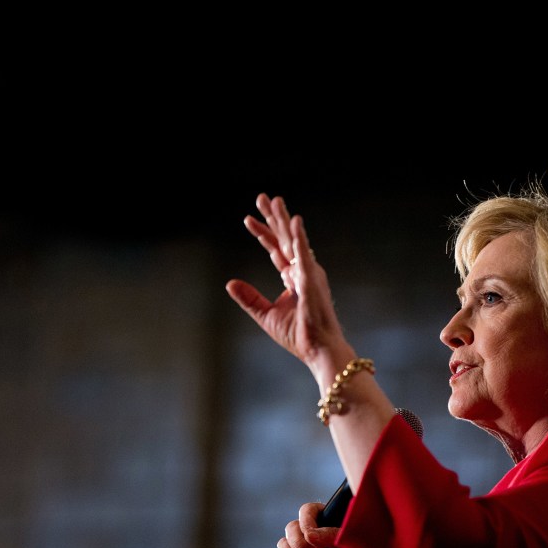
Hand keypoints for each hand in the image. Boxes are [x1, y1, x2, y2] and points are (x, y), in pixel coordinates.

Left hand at [225, 193, 346, 365]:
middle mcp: (302, 271)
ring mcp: (309, 273)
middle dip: (273, 218)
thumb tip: (230, 283)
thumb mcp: (265, 315)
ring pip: (293, 240)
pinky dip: (299, 237)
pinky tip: (294, 220)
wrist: (318, 350)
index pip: (275, 250)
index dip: (263, 233)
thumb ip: (249, 298)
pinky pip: (304, 254)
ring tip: (274, 200)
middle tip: (262, 197)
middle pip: (284, 239)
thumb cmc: (299, 336)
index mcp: (293, 278)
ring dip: (284, 220)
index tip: (248, 219)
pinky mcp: (313, 280)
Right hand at [271, 502, 377, 547]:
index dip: (306, 520)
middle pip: (292, 527)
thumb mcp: (348, 546)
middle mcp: (309, 534)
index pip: (308, 511)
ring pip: (283, 544)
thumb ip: (331, 536)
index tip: (310, 533)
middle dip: (298, 543)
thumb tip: (309, 535)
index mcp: (324, 523)